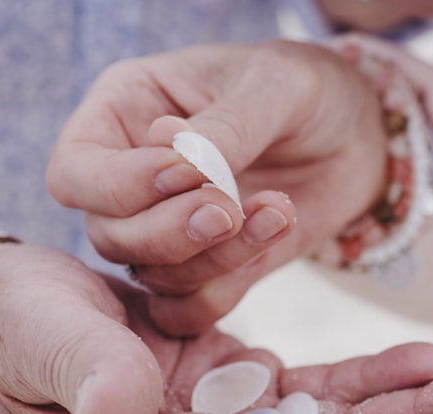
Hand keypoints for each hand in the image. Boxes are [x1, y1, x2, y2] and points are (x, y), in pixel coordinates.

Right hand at [48, 40, 387, 335]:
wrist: (357, 136)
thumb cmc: (306, 90)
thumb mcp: (274, 85)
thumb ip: (225, 127)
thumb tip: (179, 165)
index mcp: (123, 113)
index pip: (75, 173)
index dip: (120, 186)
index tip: (186, 173)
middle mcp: (130, 178)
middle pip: (108, 235)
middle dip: (171, 231)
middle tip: (231, 208)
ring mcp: (165, 228)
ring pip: (152, 274)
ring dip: (215, 257)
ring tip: (278, 209)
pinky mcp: (206, 269)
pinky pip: (189, 310)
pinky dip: (229, 290)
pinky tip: (275, 238)